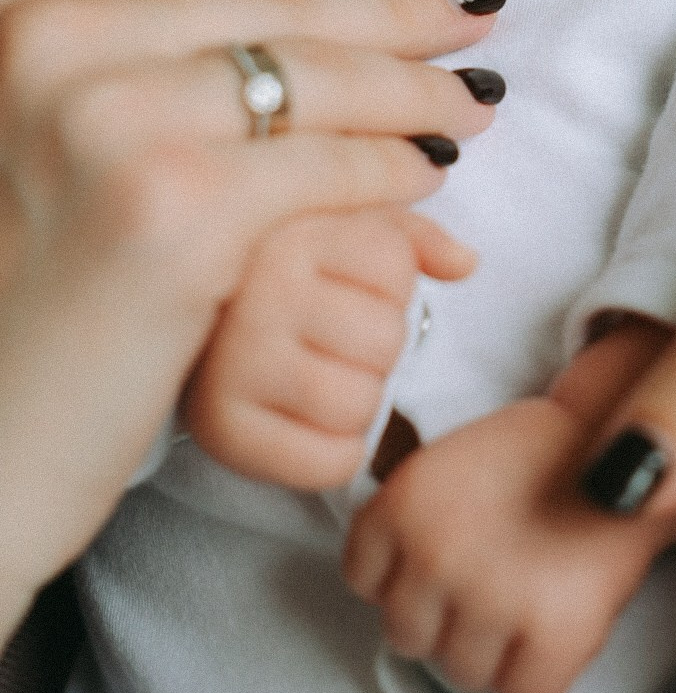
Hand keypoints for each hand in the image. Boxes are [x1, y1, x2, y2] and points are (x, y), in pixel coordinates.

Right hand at [0, 0, 502, 640]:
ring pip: (312, 79)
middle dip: (389, 11)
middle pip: (269, 5)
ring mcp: (109, 118)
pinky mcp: (174, 206)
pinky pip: (324, 164)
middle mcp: (49, 38)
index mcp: (13, 2)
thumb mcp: (21, 112)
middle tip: (469, 14)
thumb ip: (81, 11)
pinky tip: (431, 169)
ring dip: (412, 87)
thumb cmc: (12, 283)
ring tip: (470, 97)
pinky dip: (392, 165)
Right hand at [184, 204, 473, 489]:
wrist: (191, 335)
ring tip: (316, 373)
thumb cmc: (282, 277)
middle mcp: (255, 292)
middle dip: (374, 344)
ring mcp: (234, 364)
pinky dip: (335, 451)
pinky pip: (331, 461)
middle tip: (328, 338)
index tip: (342, 285)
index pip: (395, 269)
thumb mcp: (342, 231)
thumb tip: (466, 263)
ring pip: (362, 402)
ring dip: (357, 397)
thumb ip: (411, 235)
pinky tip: (305, 418)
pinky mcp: (222, 432)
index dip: (387, 285)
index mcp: (288, 231)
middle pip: (386, 339)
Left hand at [344, 399, 664, 692]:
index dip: (404, 576)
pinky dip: (535, 675)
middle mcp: (437, 552)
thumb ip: (406, 522)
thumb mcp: (444, 461)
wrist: (624, 436)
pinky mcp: (554, 631)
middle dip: (443, 615)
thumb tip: (388, 588)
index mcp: (403, 502)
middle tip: (485, 581)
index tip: (434, 564)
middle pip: (406, 634)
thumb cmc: (539, 451)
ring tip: (521, 596)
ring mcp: (493, 595)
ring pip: (459, 670)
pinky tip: (548, 630)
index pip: (363, 580)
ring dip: (488, 647)